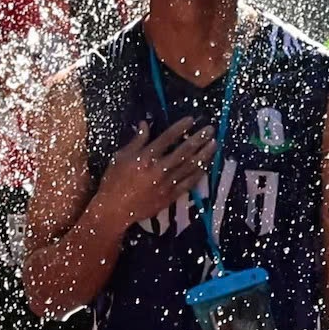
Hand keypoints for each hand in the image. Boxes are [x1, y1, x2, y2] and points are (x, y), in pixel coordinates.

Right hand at [98, 118, 214, 230]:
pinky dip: (198, 174)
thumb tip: (144, 124)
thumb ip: (136, 141)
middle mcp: (159, 169)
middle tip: (210, 130)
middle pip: (183, 151)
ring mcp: (166, 183)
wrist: (114, 210)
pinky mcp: (170, 196)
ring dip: (203, 154)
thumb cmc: (114, 181)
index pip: (167, 138)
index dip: (180, 127)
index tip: (191, 119)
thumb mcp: (120, 157)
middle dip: (198, 139)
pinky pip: (188, 183)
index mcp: (145, 157)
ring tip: (214, 144)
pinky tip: (206, 166)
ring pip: (189, 166)